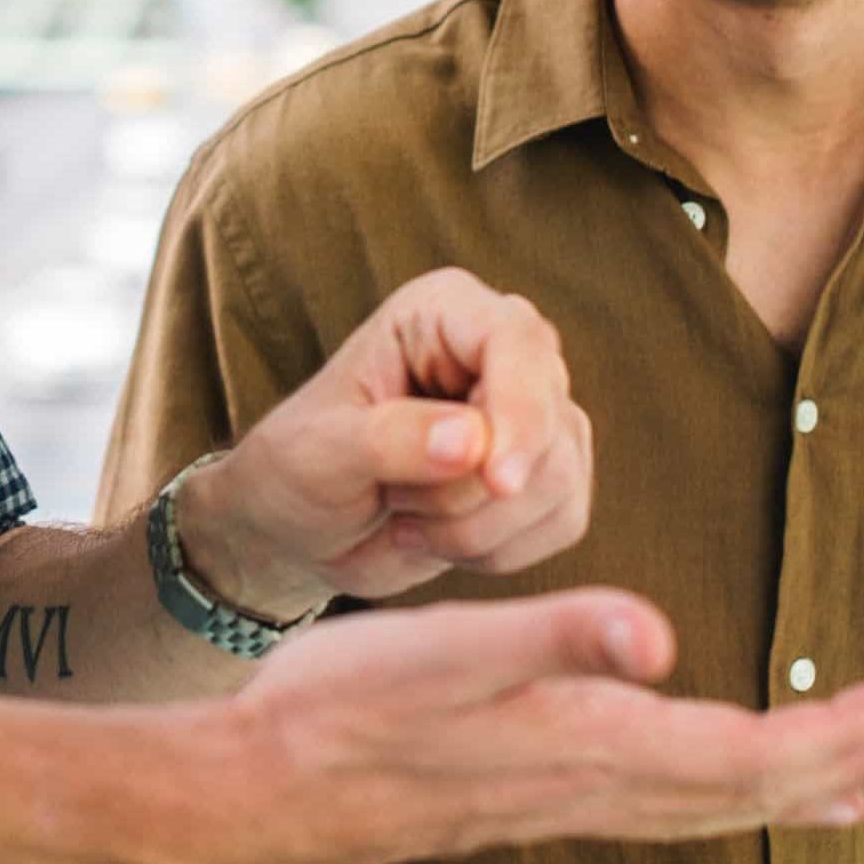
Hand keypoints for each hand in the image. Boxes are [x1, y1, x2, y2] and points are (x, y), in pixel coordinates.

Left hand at [179, 268, 591, 611]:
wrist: (302, 529)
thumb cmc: (299, 468)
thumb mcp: (321, 451)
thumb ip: (391, 439)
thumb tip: (473, 441)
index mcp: (443, 312)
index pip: (517, 342)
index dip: (520, 412)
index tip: (497, 482)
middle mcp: (502, 352)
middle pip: (548, 422)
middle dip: (471, 491)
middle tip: (394, 502)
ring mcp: (535, 415)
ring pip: (559, 480)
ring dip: (476, 527)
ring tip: (405, 516)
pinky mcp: (548, 476)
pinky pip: (564, 522)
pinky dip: (499, 551)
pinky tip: (438, 539)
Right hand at [180, 590, 863, 863]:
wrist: (253, 789)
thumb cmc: (337, 710)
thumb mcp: (442, 652)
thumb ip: (554, 635)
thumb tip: (661, 634)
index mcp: (581, 741)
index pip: (734, 753)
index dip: (824, 738)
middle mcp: (582, 784)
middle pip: (735, 790)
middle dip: (831, 769)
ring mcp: (551, 801)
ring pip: (695, 807)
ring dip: (781, 792)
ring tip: (852, 786)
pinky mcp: (521, 798)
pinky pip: (647, 807)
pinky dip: (706, 798)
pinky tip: (706, 788)